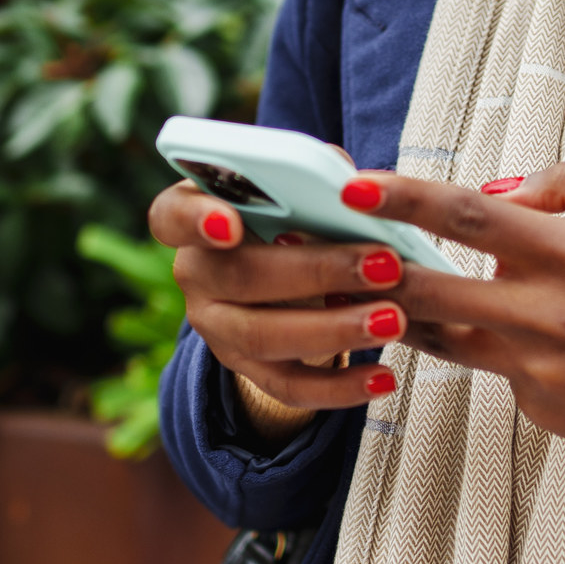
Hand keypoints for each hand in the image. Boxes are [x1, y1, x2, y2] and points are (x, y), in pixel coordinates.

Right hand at [148, 180, 409, 421]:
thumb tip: (352, 185)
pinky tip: (382, 378)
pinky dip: (338, 387)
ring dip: (334, 329)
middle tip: (385, 266)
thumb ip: (315, 176)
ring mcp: (215, 326)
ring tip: (392, 320)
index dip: (196, 219)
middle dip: (317, 271)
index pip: (172, 216)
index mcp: (193, 214)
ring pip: (262, 337)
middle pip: (239, 276)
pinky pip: (285, 386)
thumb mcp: (298, 186)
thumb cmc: (295, 212)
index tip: (229, 225)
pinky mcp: (245, 368)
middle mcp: (194, 273)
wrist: (285, 273)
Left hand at [362, 164, 564, 500]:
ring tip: (385, 290)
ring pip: (444, 338)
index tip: (357, 188)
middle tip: (339, 252)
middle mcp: (549, 316)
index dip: (406, 199)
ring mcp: (538, 370)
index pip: (471, 218)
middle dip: (378, 269)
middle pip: (433, 288)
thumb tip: (499, 190)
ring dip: (406, 313)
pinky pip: (497, 369)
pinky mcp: (538, 410)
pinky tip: (531, 344)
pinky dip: (497, 348)